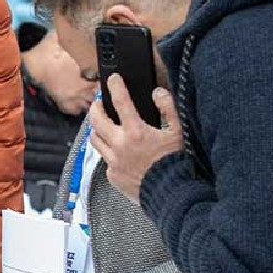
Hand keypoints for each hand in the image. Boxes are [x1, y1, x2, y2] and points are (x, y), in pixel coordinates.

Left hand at [89, 76, 181, 201]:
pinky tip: (119, 151)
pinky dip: (109, 152)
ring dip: (97, 130)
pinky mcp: (112, 175)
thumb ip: (168, 108)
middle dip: (95, 107)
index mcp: (136, 132)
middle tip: (99, 103)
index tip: (113, 79)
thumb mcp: (178, 132)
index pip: (120, 101)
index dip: (115, 86)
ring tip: (103, 125)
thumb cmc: (176, 163)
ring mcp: (113, 161)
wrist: (171, 194)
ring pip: (95, 140)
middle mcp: (120, 145)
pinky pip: (105, 159)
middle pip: (95, 120)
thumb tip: (157, 92)